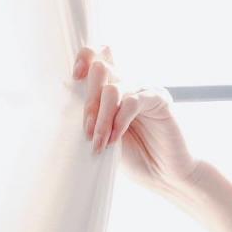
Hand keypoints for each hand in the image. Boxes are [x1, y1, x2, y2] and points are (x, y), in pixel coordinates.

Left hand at [72, 43, 200, 196]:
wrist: (163, 175)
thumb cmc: (133, 157)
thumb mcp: (105, 136)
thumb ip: (93, 116)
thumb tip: (68, 98)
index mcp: (113, 88)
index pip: (96, 56)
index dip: (84, 59)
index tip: (74, 78)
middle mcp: (128, 83)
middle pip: (100, 69)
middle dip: (89, 102)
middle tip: (87, 132)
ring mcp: (143, 89)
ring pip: (112, 89)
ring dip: (101, 118)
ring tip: (99, 143)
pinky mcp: (158, 99)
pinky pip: (131, 102)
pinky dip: (118, 121)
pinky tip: (115, 139)